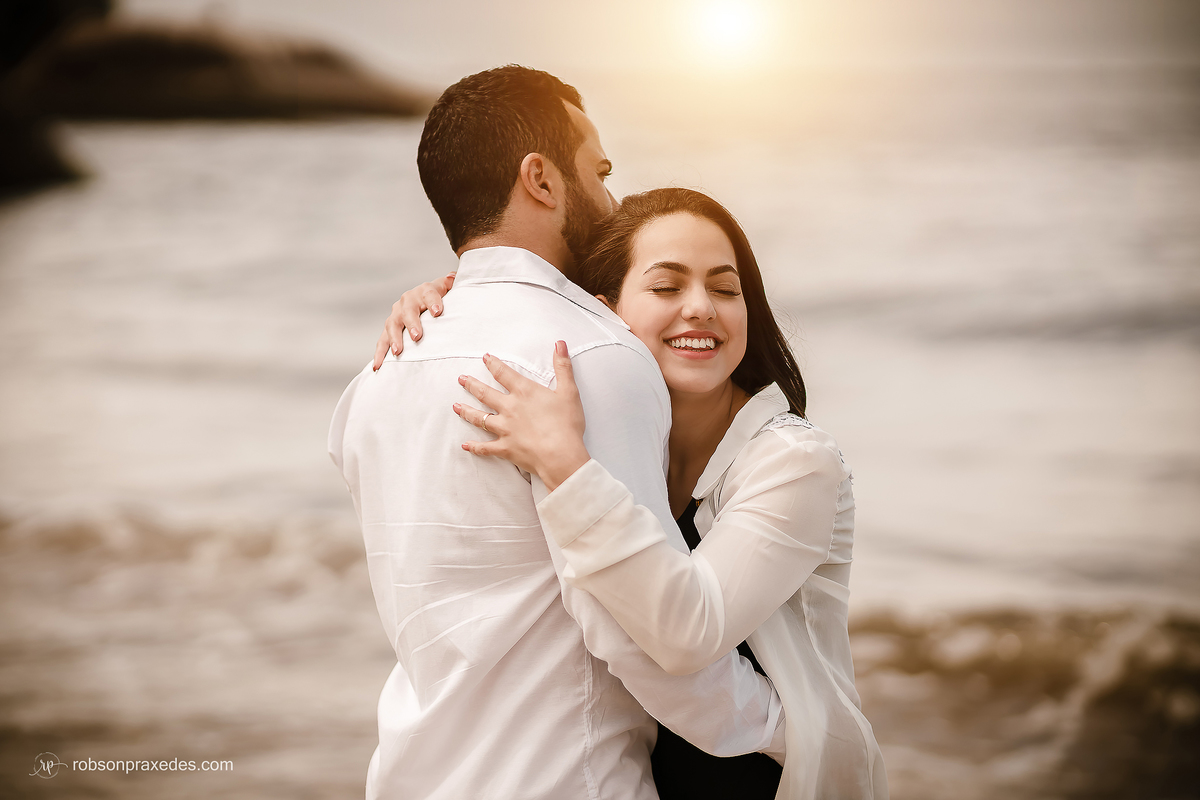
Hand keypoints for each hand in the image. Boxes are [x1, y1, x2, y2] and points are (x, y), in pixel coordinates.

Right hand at [372, 271, 455, 370]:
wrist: (428, 299)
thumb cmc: (443, 297)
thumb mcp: (450, 289)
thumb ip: (452, 284)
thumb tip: (452, 278)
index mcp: (425, 291)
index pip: (429, 294)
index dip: (433, 302)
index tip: (438, 312)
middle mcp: (408, 300)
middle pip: (408, 311)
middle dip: (411, 323)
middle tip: (416, 336)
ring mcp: (397, 314)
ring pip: (392, 325)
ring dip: (394, 339)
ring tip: (397, 351)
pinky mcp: (390, 328)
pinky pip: (383, 340)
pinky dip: (379, 353)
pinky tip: (378, 366)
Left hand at [454, 341, 589, 490]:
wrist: (560, 454)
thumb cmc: (566, 424)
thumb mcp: (569, 391)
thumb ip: (563, 367)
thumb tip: (559, 344)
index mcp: (524, 392)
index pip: (504, 374)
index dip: (493, 364)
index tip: (484, 357)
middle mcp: (509, 408)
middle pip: (485, 393)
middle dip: (471, 385)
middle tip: (461, 379)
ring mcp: (504, 428)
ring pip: (479, 418)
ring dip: (466, 411)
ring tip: (456, 407)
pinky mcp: (504, 448)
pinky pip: (485, 447)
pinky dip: (475, 447)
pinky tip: (466, 445)